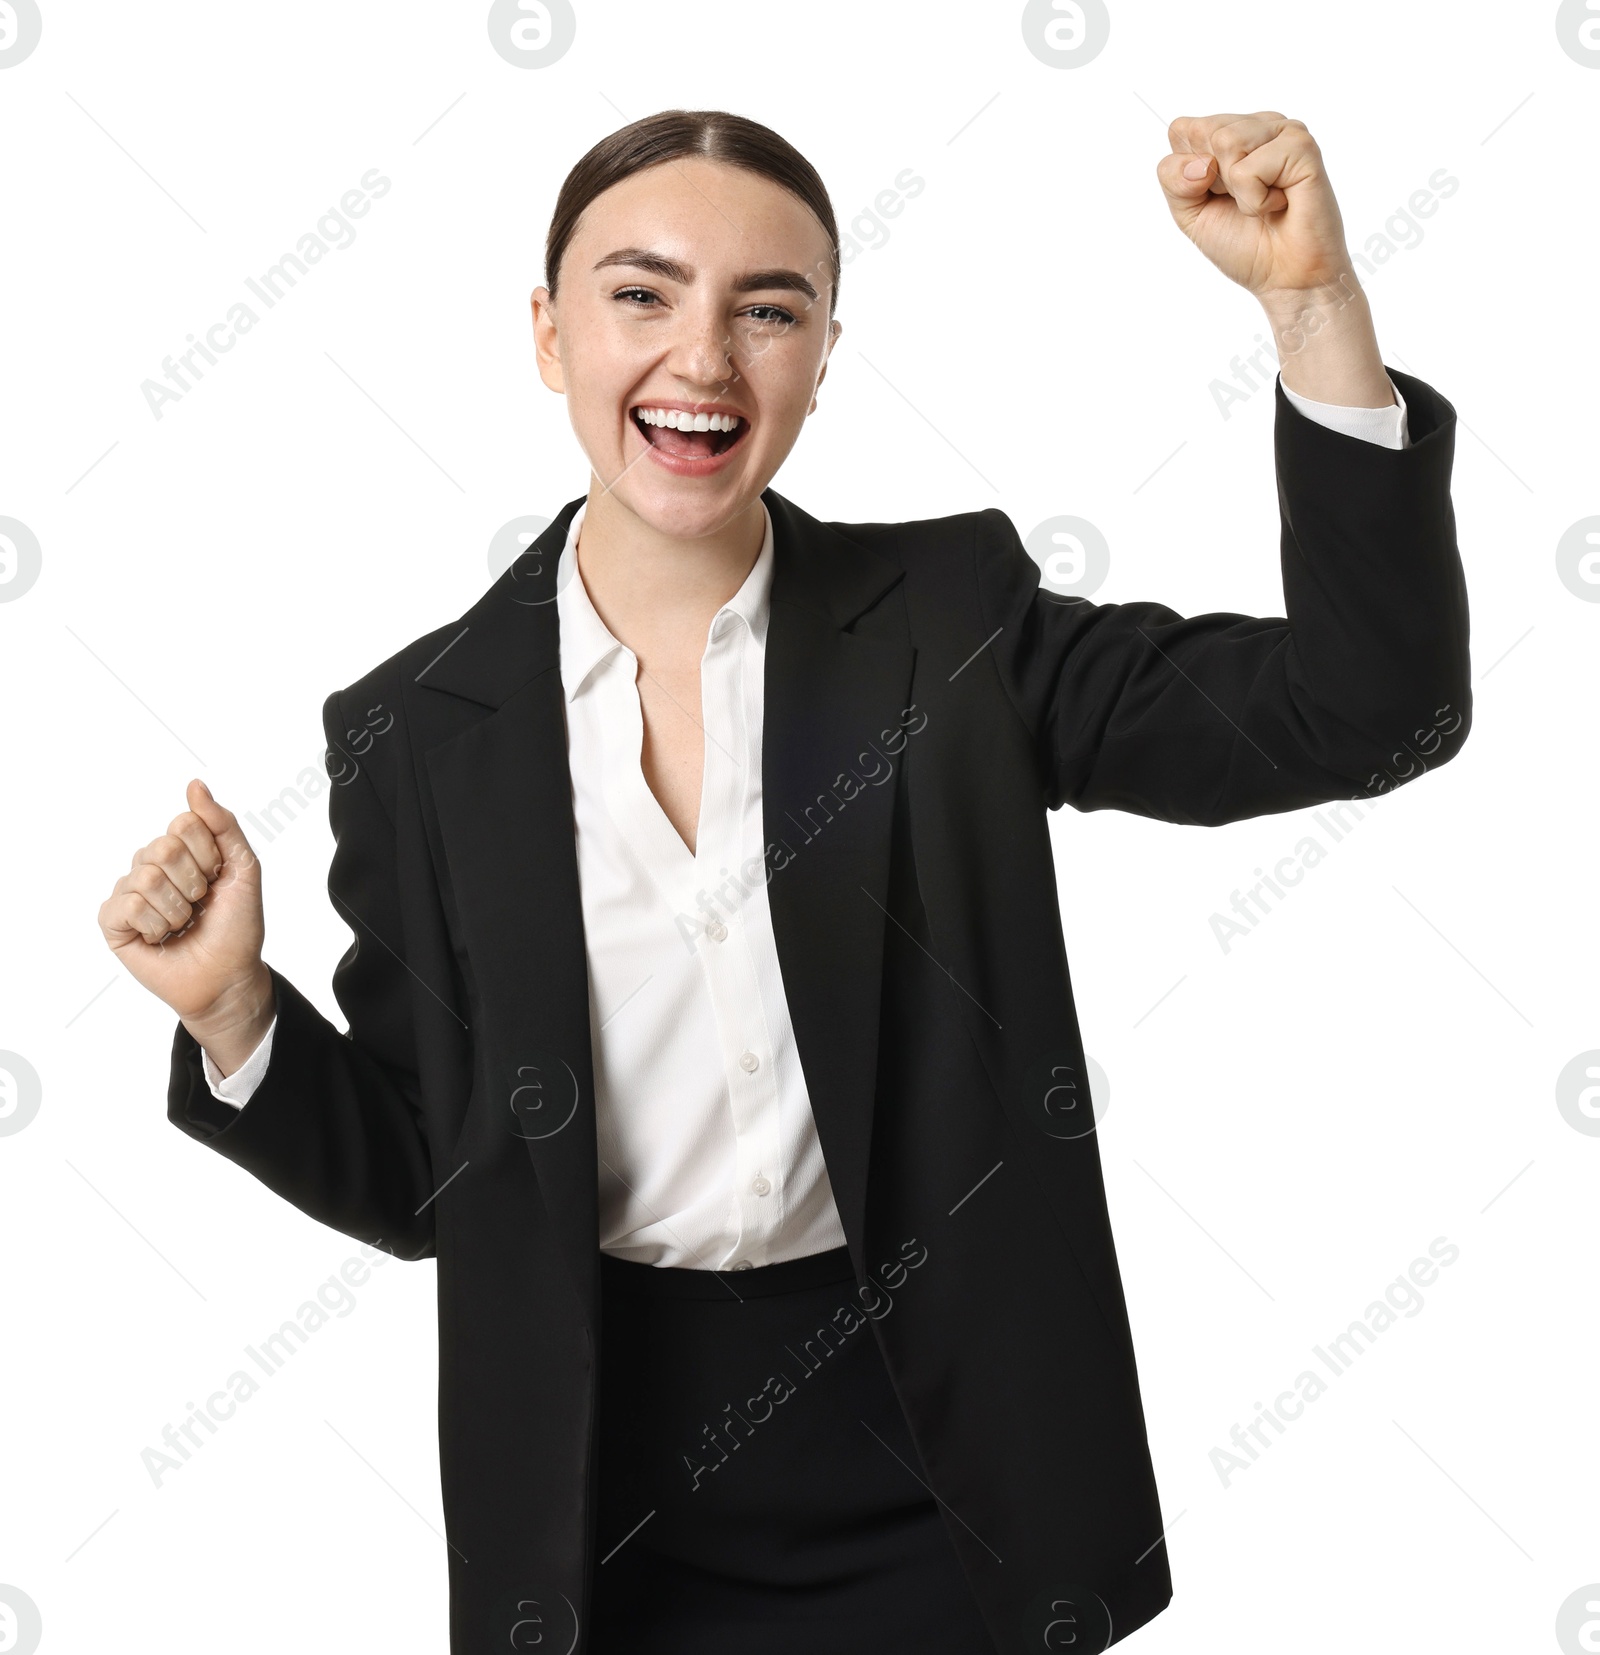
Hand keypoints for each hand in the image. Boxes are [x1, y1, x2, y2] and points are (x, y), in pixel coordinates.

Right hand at [99, 779, 272, 1043]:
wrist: (229, 975)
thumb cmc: (237, 925)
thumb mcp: (243, 868)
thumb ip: (223, 824)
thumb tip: (195, 785)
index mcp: (181, 849)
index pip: (185, 823)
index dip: (210, 856)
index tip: (218, 879)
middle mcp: (151, 864)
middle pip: (164, 848)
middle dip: (194, 882)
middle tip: (200, 905)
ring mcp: (129, 891)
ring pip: (147, 877)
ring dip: (178, 908)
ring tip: (183, 923)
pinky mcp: (113, 922)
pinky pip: (127, 905)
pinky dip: (155, 925)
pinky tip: (161, 937)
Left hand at [1157, 112, 1353, 305]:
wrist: (1284, 278)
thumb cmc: (1244, 244)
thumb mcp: (1190, 213)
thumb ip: (1173, 179)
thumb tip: (1200, 164)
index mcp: (1230, 132)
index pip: (1181, 130)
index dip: (1187, 173)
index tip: (1217, 196)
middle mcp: (1256, 125)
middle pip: (1201, 131)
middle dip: (1211, 181)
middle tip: (1243, 201)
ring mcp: (1281, 131)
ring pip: (1225, 141)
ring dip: (1236, 190)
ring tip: (1263, 201)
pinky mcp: (1301, 146)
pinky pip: (1249, 169)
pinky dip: (1256, 201)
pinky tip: (1280, 203)